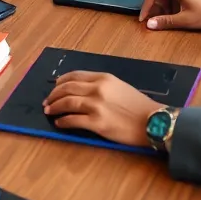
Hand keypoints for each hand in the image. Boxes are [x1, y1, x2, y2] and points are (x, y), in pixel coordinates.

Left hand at [42, 71, 156, 146]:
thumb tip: (82, 91)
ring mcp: (96, 106)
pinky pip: (73, 120)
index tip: (55, 87)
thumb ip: (102, 86)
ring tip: (49, 111)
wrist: (154, 121)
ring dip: (54, 107)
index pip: (75, 76)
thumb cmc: (139, 106)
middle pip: (67, 88)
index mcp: (104, 78)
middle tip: (47, 102)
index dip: (61, 82)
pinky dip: (63, 122)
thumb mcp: (120, 87)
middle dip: (53, 95)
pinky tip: (59, 123)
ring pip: (67, 103)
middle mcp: (97, 89)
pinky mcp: (97, 123)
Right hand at [139, 0, 200, 30]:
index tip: (143, 18)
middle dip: (154, 8)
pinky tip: (173, 13)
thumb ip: (165, 21)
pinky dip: (169, 4)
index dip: (146, 7)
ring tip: (164, 19)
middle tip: (152, 21)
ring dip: (162, 7)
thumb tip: (149, 24)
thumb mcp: (185, 20)